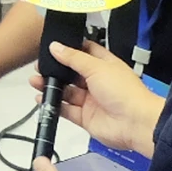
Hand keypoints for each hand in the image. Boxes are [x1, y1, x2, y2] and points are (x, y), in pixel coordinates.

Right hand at [29, 41, 164, 157]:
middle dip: (56, 70)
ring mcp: (91, 100)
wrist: (135, 124)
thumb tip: (56, 47)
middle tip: (40, 67)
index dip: (70, 49)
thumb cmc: (126, 93)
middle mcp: (98, 82)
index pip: (85, 52)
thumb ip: (73, 58)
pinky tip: (43, 99)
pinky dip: (54, 105)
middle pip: (72, 73)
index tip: (53, 46)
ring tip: (36, 82)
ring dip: (51, 87)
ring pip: (66, 91)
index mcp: (105, 66)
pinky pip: (65, 110)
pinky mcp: (85, 117)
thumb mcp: (97, 67)